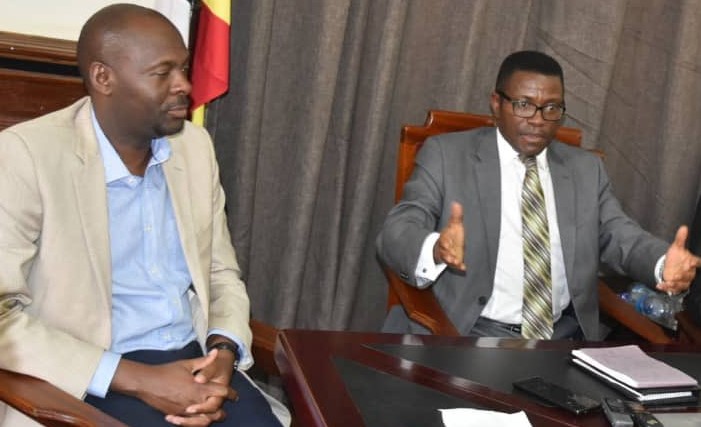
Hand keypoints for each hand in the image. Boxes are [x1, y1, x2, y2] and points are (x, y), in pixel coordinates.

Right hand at [111, 351, 236, 425]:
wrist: (146, 383)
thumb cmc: (167, 371)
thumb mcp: (187, 364)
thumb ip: (204, 361)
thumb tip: (216, 352)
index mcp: (199, 388)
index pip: (222, 392)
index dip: (231, 393)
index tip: (235, 395)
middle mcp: (194, 401)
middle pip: (216, 410)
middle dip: (223, 408)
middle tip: (226, 406)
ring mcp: (185, 410)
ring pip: (204, 421)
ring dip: (211, 418)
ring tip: (214, 414)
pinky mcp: (176, 415)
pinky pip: (190, 423)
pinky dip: (196, 421)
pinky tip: (198, 417)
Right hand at [433, 202, 465, 270]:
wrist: (444, 246)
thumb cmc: (450, 235)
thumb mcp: (454, 225)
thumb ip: (456, 216)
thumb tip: (456, 203)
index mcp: (444, 239)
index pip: (443, 240)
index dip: (445, 242)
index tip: (446, 243)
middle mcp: (445, 248)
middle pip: (444, 251)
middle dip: (447, 254)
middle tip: (451, 257)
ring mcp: (449, 255)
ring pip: (448, 259)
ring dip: (452, 261)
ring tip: (456, 263)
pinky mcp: (454, 261)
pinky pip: (455, 265)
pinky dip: (459, 267)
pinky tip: (463, 268)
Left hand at [656, 225, 700, 294]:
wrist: (670, 267)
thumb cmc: (675, 257)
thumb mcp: (676, 247)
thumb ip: (680, 238)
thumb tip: (683, 227)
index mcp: (692, 262)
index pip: (697, 262)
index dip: (694, 263)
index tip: (690, 263)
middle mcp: (690, 272)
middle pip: (687, 275)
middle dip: (679, 275)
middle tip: (671, 274)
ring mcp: (685, 280)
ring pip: (681, 283)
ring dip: (672, 283)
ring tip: (665, 281)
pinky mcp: (679, 286)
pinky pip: (674, 289)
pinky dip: (667, 288)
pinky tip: (660, 285)